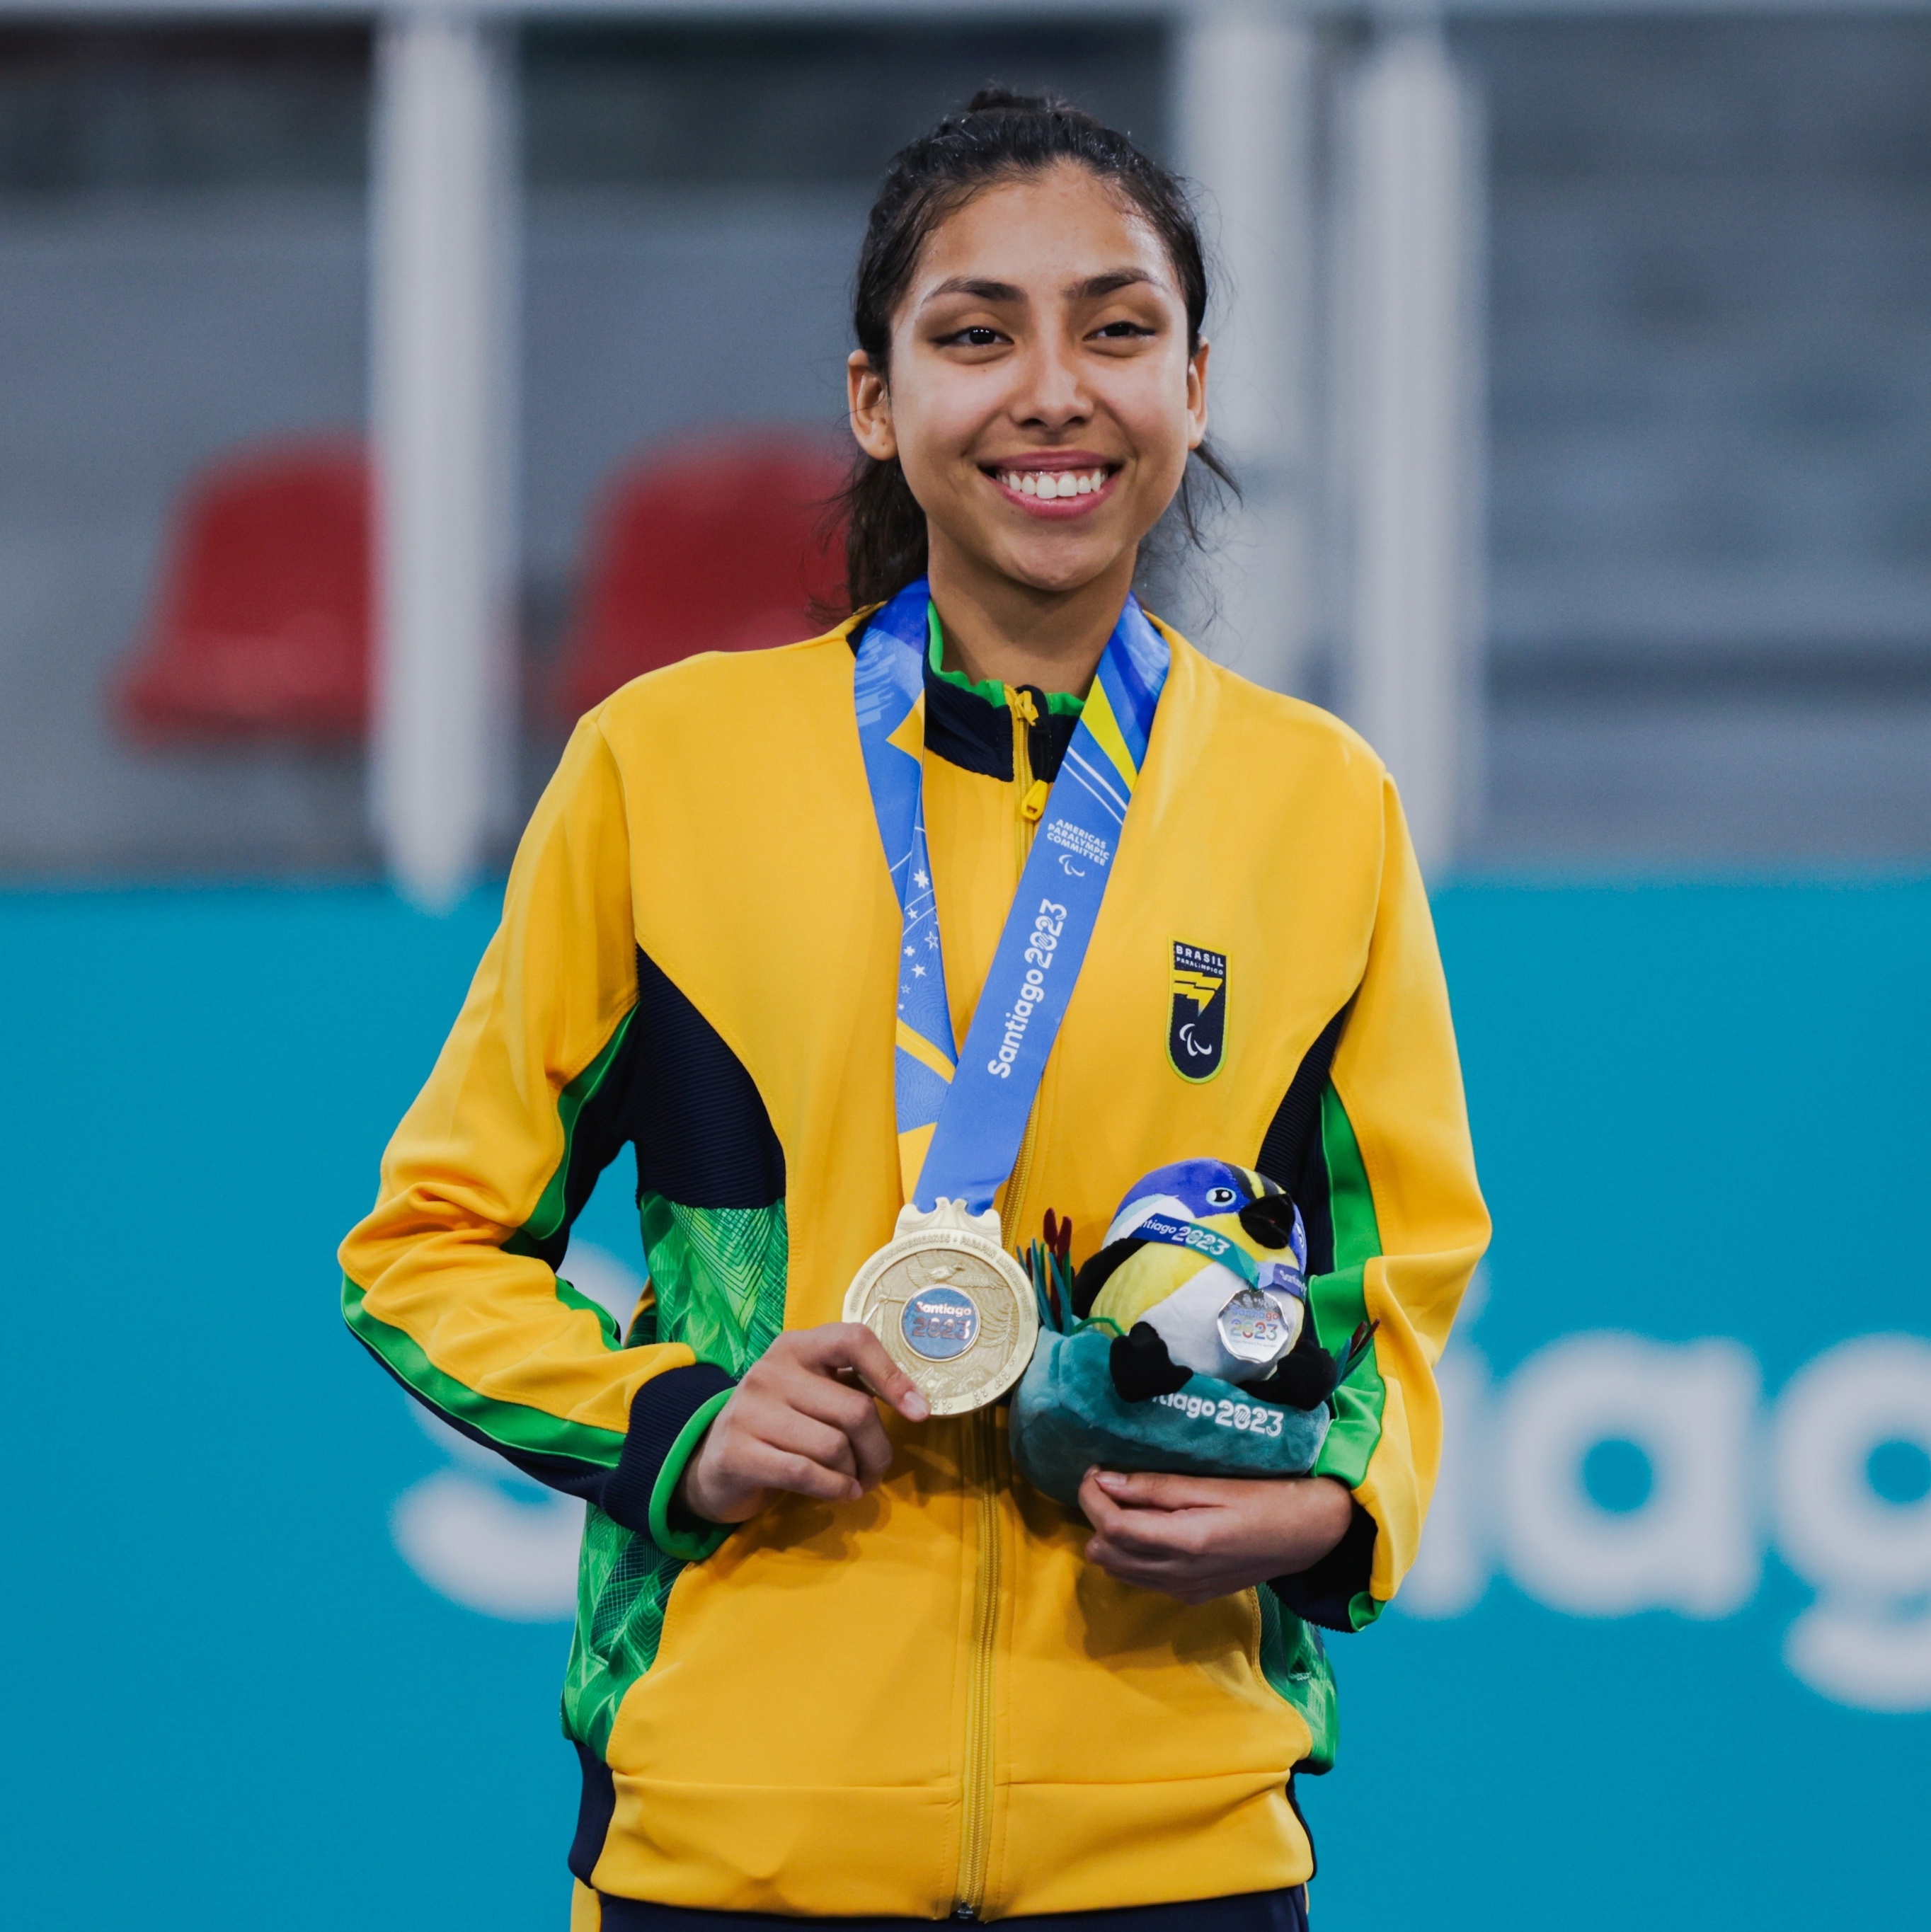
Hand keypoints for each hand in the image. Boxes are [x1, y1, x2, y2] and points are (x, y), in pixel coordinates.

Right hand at [678, 1323, 928, 1524]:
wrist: (715, 1461)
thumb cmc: (781, 1423)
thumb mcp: (811, 1392)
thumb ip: (851, 1386)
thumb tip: (915, 1402)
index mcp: (797, 1346)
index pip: (854, 1340)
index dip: (892, 1375)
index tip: (918, 1411)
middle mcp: (771, 1370)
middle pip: (855, 1409)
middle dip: (878, 1449)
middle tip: (877, 1469)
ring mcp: (750, 1410)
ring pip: (834, 1446)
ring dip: (855, 1474)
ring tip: (855, 1482)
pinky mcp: (738, 1452)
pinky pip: (806, 1473)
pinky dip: (835, 1489)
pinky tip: (841, 1493)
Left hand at [1078, 1468, 1353, 1606]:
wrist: (1311, 1535)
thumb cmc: (1267, 1497)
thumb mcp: (1214, 1484)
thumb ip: (1158, 1487)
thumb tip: (1105, 1481)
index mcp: (1187, 1542)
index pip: (1113, 1529)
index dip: (1091, 1499)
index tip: (1092, 1471)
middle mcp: (1180, 1575)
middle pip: (1106, 1556)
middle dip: (1097, 1517)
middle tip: (1109, 1483)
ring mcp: (1185, 1591)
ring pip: (1119, 1572)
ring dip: (1110, 1537)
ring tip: (1126, 1502)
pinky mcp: (1191, 1596)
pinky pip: (1142, 1580)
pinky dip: (1130, 1555)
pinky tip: (1147, 1527)